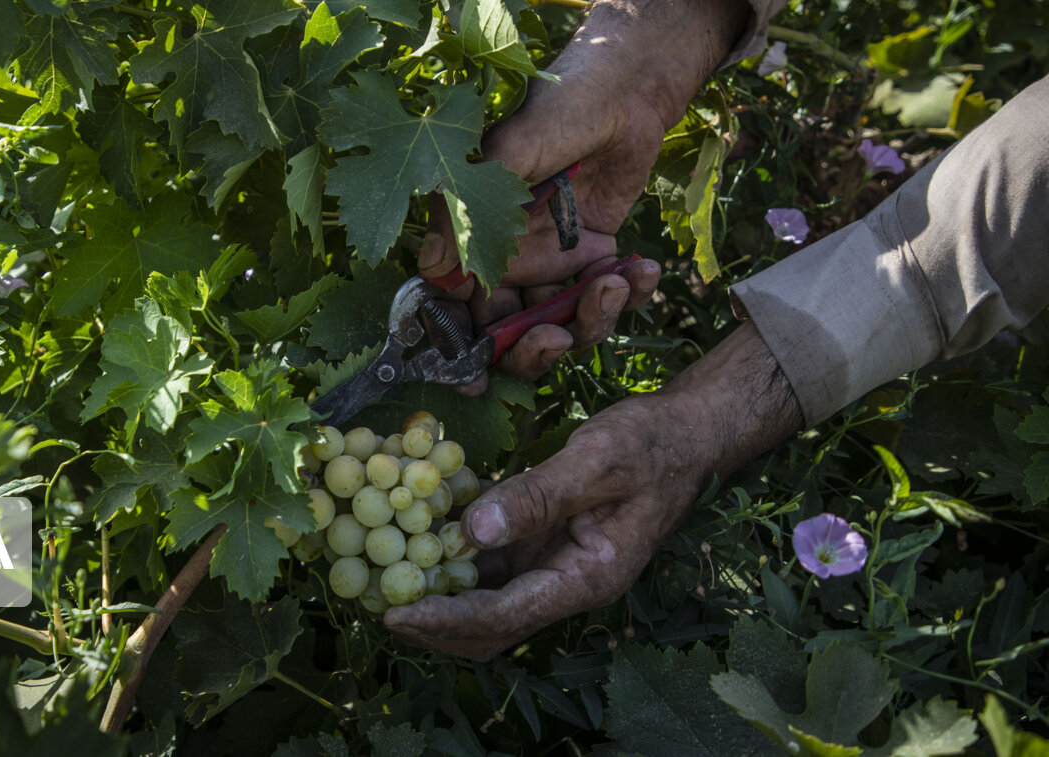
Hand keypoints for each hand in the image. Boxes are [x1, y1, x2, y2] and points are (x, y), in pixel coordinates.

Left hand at [383, 321, 801, 659]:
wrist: (685, 432)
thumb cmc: (653, 444)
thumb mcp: (598, 460)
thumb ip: (539, 495)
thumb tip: (471, 532)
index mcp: (587, 579)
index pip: (505, 616)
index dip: (445, 619)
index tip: (394, 613)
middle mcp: (565, 582)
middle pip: (488, 624)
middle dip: (431, 621)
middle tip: (371, 601)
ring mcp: (552, 563)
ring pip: (483, 597)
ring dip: (434, 591)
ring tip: (378, 576)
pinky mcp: (540, 539)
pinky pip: (488, 560)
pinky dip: (451, 553)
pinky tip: (414, 530)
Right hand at [419, 0, 749, 392]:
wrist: (629, 88)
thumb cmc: (559, 106)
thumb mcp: (507, 151)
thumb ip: (467, 208)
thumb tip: (432, 268)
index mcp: (473, 235)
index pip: (458, 306)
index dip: (463, 346)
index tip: (476, 376)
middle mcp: (509, 257)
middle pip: (510, 332)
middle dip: (534, 347)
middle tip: (556, 337)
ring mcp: (554, 261)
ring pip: (562, 324)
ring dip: (590, 319)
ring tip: (616, 281)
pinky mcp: (596, 258)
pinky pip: (607, 299)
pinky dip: (628, 296)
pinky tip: (642, 270)